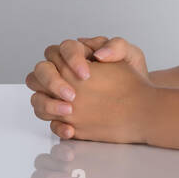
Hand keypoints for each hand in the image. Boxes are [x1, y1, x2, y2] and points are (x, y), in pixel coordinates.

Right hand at [25, 35, 148, 135]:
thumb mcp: (130, 57)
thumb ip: (117, 47)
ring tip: (69, 111)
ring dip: (47, 104)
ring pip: (37, 95)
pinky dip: (56, 126)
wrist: (141, 104)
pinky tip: (70, 130)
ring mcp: (58, 95)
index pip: (62, 49)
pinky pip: (48, 121)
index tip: (86, 74)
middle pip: (41, 70)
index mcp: (76, 54)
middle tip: (72, 94)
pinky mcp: (62, 115)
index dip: (70, 60)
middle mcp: (61, 72)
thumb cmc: (132, 77)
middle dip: (52, 81)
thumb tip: (99, 54)